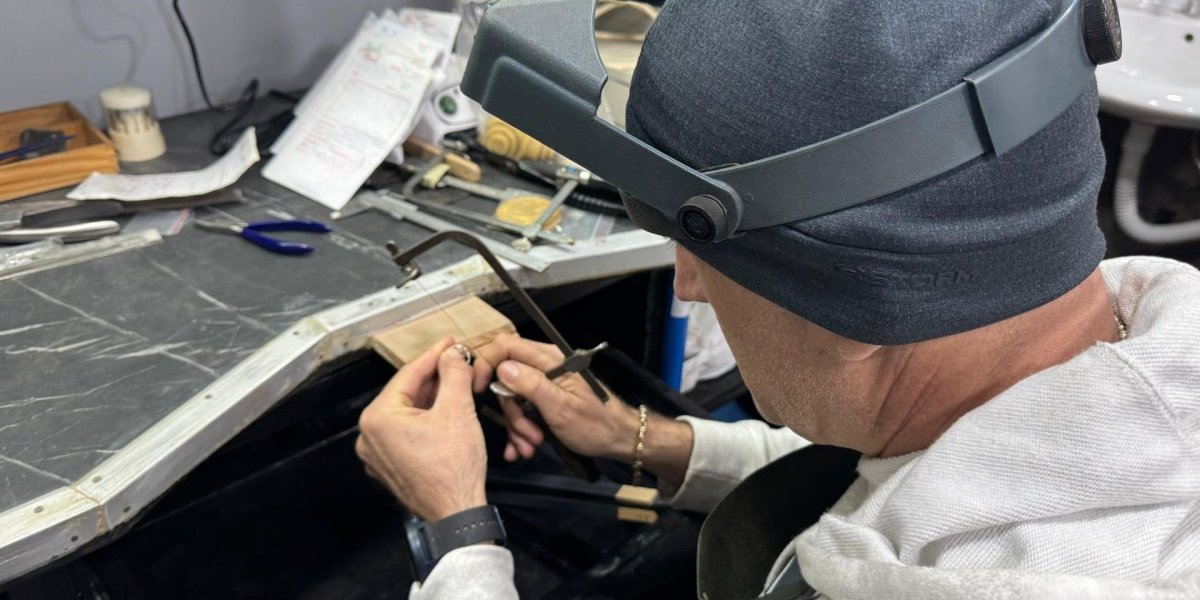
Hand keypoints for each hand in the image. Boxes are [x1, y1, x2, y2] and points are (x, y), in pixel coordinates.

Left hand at [356, 338, 487, 520]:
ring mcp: (376, 454)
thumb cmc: (453, 472)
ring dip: (431, 398)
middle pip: (406, 393)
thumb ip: (453, 375)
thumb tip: (452, 355)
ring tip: (455, 385)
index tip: (448, 345)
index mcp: (378, 419)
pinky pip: (405, 432)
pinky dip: (424, 420)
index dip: (433, 356)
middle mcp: (369, 437)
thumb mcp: (458, 411)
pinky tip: (445, 413)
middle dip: (433, 378)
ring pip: (406, 413)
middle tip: (456, 362)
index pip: (408, 375)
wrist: (456, 513)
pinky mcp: (389, 466)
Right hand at [472, 334, 640, 462]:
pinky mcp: (546, 398)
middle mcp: (546, 365)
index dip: (487, 362)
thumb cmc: (596, 424)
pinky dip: (521, 429)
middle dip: (511, 410)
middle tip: (526, 435)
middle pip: (507, 378)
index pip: (507, 345)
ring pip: (513, 398)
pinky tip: (523, 447)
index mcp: (550, 359)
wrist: (618, 439)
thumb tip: (503, 367)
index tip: (479, 388)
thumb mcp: (560, 408)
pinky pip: (523, 409)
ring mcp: (545, 382)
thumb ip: (531, 385)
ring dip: (517, 425)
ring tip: (531, 446)